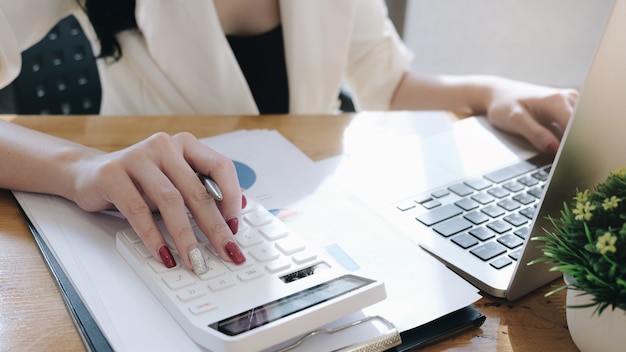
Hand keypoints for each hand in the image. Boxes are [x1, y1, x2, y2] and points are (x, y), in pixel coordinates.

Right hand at [68, 132, 245, 271]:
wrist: (88, 173)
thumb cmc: (139, 181)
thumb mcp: (174, 181)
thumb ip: (200, 191)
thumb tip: (232, 219)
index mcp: (186, 145)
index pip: (221, 167)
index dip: (232, 197)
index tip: (235, 226)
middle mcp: (165, 146)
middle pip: (197, 190)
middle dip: (215, 227)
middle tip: (227, 251)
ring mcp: (138, 157)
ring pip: (171, 201)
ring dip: (186, 236)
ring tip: (195, 260)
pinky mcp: (113, 174)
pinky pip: (138, 211)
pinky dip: (153, 236)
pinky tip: (163, 254)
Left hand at [484, 78, 577, 154]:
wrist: (499, 93)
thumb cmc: (504, 104)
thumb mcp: (515, 120)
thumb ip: (536, 135)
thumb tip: (555, 149)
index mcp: (557, 100)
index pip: (577, 128)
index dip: (575, 147)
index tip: (570, 161)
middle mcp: (569, 98)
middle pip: (585, 127)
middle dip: (580, 145)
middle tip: (571, 163)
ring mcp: (571, 101)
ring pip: (585, 126)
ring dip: (580, 141)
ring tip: (570, 157)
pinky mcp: (570, 107)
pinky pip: (579, 124)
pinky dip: (576, 137)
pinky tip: (568, 148)